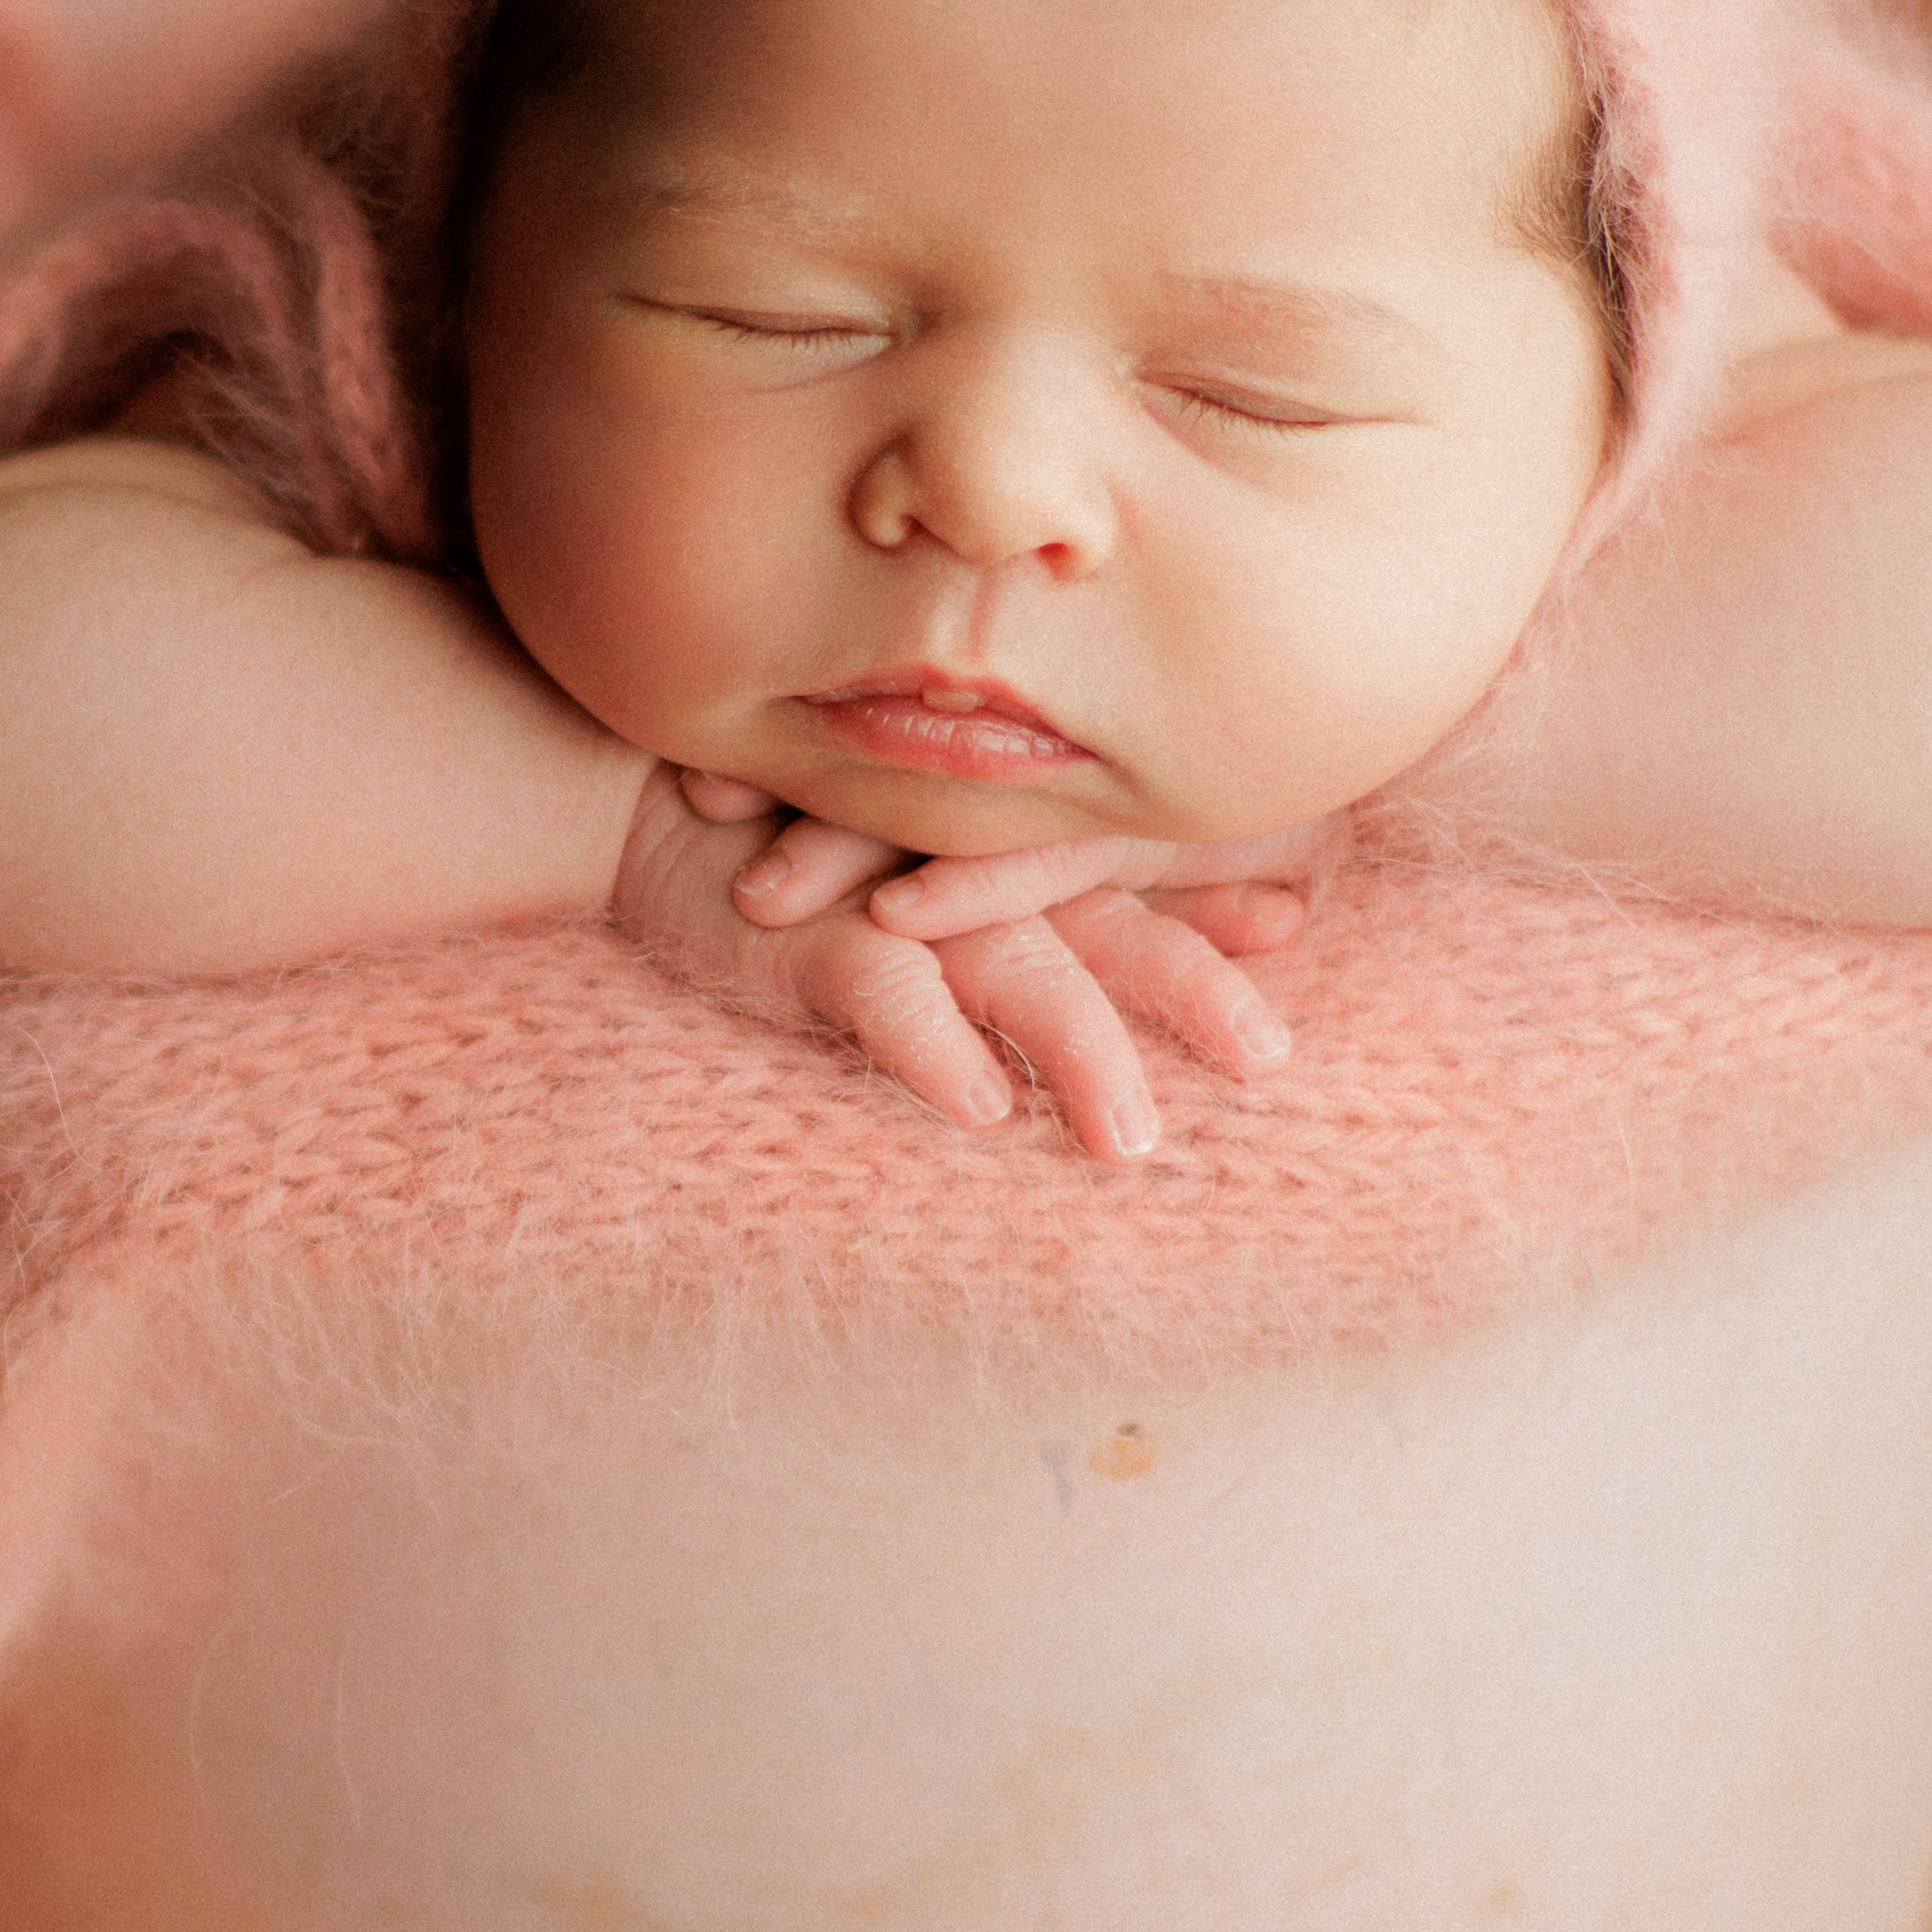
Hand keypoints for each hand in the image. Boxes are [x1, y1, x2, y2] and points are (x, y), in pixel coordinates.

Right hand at [618, 774, 1297, 1162]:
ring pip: (1013, 968)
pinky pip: (881, 998)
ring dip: (1076, 1047)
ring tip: (1125, 1136)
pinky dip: (931, 1045)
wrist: (637, 795)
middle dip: (1188, 986)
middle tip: (1265, 1058)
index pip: (1142, 871)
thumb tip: (1294, 912)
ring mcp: (897, 904)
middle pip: (1107, 923)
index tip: (1293, 925)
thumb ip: (1103, 888)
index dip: (1218, 894)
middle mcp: (981, 872)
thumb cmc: (815, 835)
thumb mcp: (965, 860)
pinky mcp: (811, 942)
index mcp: (1024, 853)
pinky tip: (977, 1103)